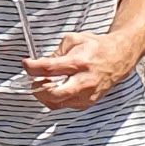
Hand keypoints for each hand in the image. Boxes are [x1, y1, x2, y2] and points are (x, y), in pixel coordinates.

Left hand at [25, 30, 140, 109]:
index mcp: (79, 63)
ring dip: (45, 95)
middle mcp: (84, 81)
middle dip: (38, 89)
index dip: (32, 67)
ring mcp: (87, 95)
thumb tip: (41, 64)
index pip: (49, 68)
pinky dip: (56, 99)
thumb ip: (55, 52)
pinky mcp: (88, 103)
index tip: (26, 64)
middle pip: (54, 94)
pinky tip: (56, 89)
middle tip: (33, 81)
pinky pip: (65, 105)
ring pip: (57, 103)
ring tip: (44, 84)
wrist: (118, 58)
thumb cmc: (96, 48)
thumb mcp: (73, 40)